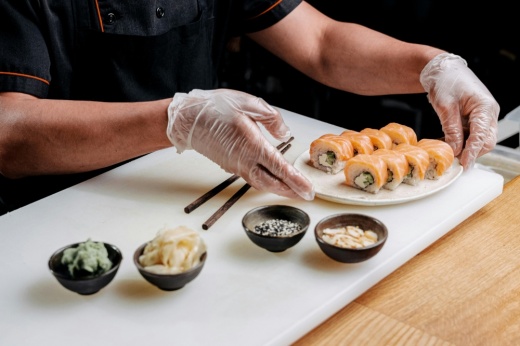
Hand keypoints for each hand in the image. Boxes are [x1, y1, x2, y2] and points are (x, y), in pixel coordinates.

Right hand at [166, 89, 314, 199]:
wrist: (188, 119)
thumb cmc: (216, 109)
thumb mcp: (249, 104)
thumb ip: (272, 118)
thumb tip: (284, 134)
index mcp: (253, 146)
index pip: (280, 168)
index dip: (296, 181)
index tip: (308, 190)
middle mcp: (244, 161)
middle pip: (272, 183)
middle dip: (290, 191)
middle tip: (305, 196)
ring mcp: (236, 166)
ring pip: (261, 183)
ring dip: (278, 188)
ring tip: (292, 190)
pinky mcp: (230, 165)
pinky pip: (251, 178)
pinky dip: (265, 182)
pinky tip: (271, 179)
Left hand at [420, 53, 499, 168]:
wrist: (442, 70)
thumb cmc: (445, 81)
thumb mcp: (445, 106)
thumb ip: (451, 129)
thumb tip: (455, 150)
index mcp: (485, 107)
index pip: (482, 136)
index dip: (472, 152)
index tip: (464, 164)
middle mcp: (488, 113)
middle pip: (486, 141)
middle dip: (471, 153)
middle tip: (454, 161)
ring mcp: (483, 117)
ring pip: (479, 140)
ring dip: (465, 148)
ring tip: (448, 151)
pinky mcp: (474, 119)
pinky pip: (471, 135)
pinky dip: (461, 142)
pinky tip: (448, 142)